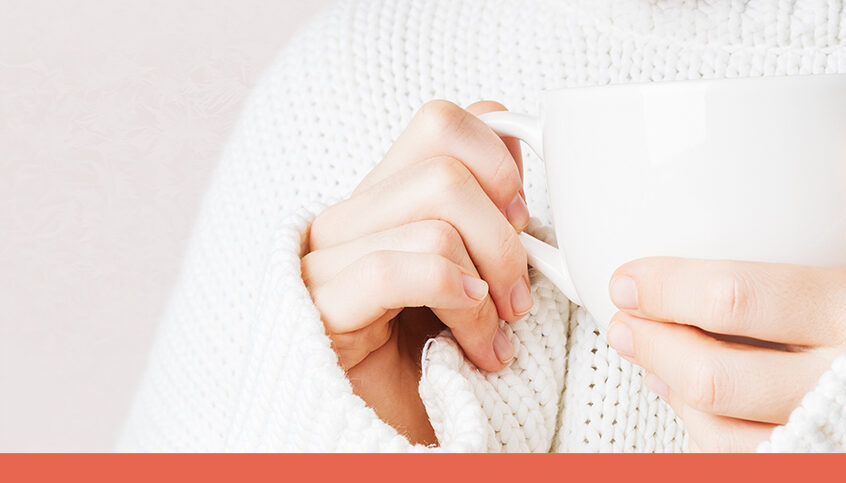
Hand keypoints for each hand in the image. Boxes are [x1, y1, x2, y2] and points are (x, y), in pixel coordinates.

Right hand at [301, 100, 532, 444]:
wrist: (389, 446)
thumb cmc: (439, 366)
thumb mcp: (480, 281)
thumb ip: (490, 220)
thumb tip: (522, 156)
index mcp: (388, 201)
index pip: (444, 121)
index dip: (501, 159)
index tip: (524, 222)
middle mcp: (350, 217)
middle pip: (444, 157)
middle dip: (503, 232)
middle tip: (518, 296)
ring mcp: (324, 257)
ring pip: (433, 214)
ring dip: (487, 285)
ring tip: (496, 338)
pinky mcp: (317, 306)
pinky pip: (391, 268)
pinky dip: (453, 300)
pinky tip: (473, 343)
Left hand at [606, 132, 845, 450]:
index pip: (745, 299)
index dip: (671, 288)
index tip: (630, 273)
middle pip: (721, 375)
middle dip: (655, 343)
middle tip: (621, 317)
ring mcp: (840, 438)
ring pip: (727, 432)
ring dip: (671, 391)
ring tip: (643, 355)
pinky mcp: (835, 463)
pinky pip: (752, 464)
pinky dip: (706, 437)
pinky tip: (689, 402)